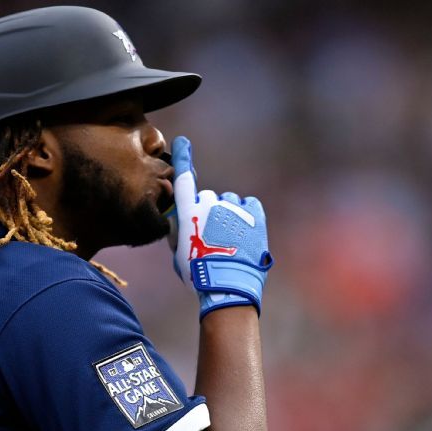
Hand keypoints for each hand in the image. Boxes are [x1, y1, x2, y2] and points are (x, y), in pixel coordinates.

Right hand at [169, 136, 273, 317]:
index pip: (183, 179)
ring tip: (230, 239)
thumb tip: (178, 220)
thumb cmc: (198, 274)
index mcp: (188, 213)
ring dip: (228, 214)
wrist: (228, 287)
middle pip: (207, 198)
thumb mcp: (178, 254)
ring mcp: (233, 209)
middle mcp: (210, 205)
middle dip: (208, 212)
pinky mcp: (254, 215)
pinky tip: (244, 232)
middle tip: (211, 236)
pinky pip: (249, 205)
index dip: (182, 159)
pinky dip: (246, 215)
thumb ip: (177, 231)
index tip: (182, 143)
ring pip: (229, 201)